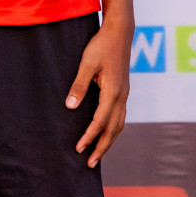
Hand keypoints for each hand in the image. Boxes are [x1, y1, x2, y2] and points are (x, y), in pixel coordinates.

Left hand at [66, 20, 131, 166]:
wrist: (120, 33)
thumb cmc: (100, 46)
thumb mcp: (86, 64)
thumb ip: (79, 86)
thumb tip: (70, 107)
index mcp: (113, 92)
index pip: (99, 122)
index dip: (89, 137)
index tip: (78, 149)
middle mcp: (122, 97)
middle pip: (113, 130)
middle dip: (101, 147)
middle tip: (90, 163)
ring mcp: (124, 95)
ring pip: (119, 125)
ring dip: (108, 141)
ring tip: (97, 153)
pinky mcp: (123, 91)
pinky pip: (120, 116)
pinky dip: (113, 129)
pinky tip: (105, 132)